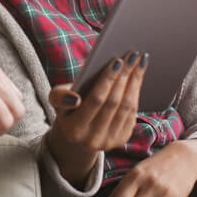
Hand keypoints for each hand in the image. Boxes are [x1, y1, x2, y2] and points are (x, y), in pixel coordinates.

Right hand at [45, 51, 146, 186]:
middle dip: (125, 76)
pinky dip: (136, 91)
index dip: (108, 80)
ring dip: (135, 81)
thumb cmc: (67, 106)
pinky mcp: (122, 139)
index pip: (96, 100)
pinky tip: (138, 75)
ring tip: (139, 61)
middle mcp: (93, 140)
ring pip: (127, 107)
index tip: (118, 61)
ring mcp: (109, 141)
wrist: (77, 130)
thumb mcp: (56, 99)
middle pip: (114, 102)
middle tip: (133, 55)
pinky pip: (133, 112)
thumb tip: (76, 98)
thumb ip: (60, 97)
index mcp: (74, 130)